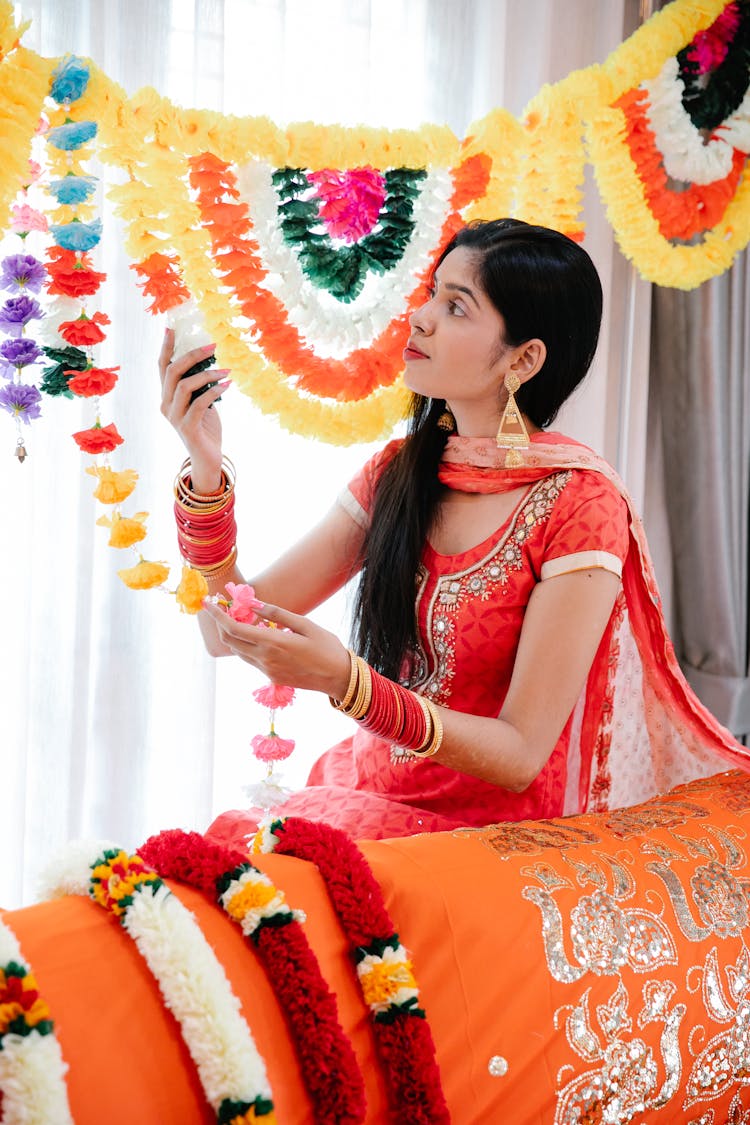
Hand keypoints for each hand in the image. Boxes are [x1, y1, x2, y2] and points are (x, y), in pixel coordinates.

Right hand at [158, 327, 228, 490]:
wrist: (208, 458)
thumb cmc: (206, 428)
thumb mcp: (202, 402)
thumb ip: (200, 386)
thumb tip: (210, 363)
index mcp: (167, 396)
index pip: (162, 367)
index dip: (166, 347)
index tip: (171, 327)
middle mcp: (165, 405)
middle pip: (172, 371)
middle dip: (192, 355)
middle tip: (213, 346)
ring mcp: (174, 417)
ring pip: (185, 386)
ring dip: (207, 374)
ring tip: (226, 370)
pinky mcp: (187, 427)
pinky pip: (199, 403)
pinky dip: (214, 391)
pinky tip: (227, 385)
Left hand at [201, 599, 351, 697]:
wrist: (339, 678)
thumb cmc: (327, 647)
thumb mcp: (305, 624)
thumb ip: (277, 614)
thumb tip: (253, 604)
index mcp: (273, 643)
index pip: (234, 629)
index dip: (217, 616)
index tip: (208, 604)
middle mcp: (265, 658)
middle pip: (230, 641)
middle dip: (221, 624)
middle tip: (222, 608)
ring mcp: (267, 670)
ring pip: (239, 651)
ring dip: (233, 635)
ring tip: (240, 618)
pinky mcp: (271, 677)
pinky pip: (250, 659)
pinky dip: (246, 645)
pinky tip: (257, 634)